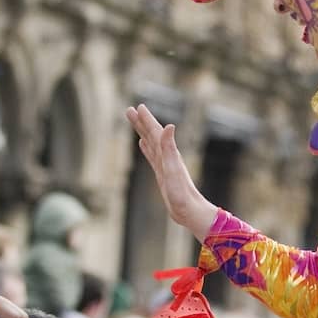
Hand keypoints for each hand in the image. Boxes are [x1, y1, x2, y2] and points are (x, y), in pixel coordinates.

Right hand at [125, 105, 217, 239]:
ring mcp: (164, 164)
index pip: (156, 132)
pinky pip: (152, 156)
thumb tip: (169, 126)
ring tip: (135, 121)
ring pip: (151, 143)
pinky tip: (143, 144)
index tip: (138, 107)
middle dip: (141, 122)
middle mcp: (167, 156)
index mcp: (169, 153)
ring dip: (142, 132)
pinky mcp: (162, 174)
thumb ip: (170, 148)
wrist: (188, 210)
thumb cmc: (181, 192)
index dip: (147, 120)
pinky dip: (147, 148)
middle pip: (152, 135)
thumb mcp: (173, 169)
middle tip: (129, 109)